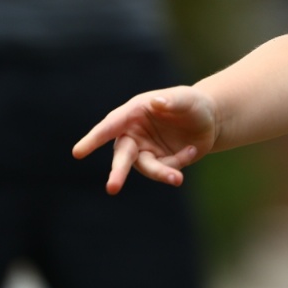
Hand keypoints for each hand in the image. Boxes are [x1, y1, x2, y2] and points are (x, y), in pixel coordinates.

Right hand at [72, 86, 216, 193]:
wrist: (209, 120)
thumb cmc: (192, 103)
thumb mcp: (185, 99)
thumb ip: (171, 101)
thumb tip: (156, 103)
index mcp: (133, 113)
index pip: (110, 126)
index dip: (94, 139)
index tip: (78, 152)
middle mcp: (134, 133)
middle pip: (122, 156)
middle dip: (118, 172)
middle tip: (112, 188)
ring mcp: (145, 150)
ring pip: (147, 168)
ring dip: (161, 173)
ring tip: (178, 179)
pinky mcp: (159, 163)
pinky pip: (166, 170)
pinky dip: (179, 162)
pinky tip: (191, 149)